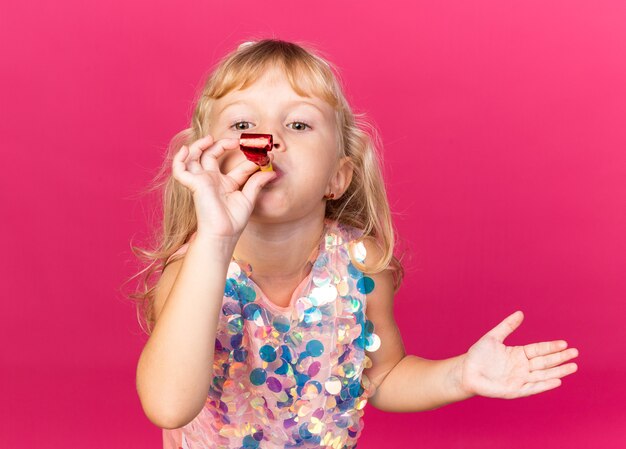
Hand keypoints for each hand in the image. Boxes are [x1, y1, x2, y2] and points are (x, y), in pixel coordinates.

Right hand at [171, 134, 276, 238]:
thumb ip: (257, 182)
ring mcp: (202, 181)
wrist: (223, 233)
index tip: (266, 154)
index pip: (237, 165)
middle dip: (222, 144)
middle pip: (212, 155)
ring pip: (194, 157)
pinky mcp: (193, 184)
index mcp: (226, 183)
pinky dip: (179, 159)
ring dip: (199, 145)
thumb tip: (272, 171)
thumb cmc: (233, 221)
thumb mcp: (249, 198)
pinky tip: (184, 150)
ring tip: (209, 138)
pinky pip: (179, 170)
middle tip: (237, 141)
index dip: (250, 158)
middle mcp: (212, 180)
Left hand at [457, 311, 578, 398]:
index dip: (551, 347)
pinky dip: (545, 385)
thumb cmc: (478, 355)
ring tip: (573, 367)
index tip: (565, 343)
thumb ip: (507, 326)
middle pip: (545, 361)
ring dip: (558, 371)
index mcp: (519, 354)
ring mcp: (520, 379)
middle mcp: (522, 367)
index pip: (539, 349)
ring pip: (543, 375)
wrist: (466, 371)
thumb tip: (520, 313)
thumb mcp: (493, 337)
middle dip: (560, 358)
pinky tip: (557, 381)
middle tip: (575, 353)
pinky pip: (533, 388)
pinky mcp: (516, 390)